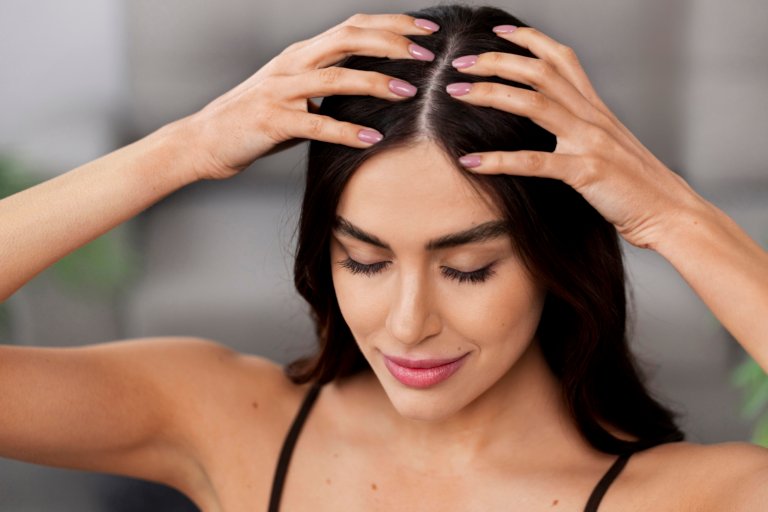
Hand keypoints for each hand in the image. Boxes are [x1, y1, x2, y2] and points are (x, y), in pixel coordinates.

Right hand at [179, 13, 439, 180]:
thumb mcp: (296, 93)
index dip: (392, 26)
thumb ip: (329, 85)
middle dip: (392, 43)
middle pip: (348, 38)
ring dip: (375, 82)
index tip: (428, 34)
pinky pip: (315, 124)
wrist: (205, 140)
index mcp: (302, 54)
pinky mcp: (272, 121)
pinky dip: (345, 131)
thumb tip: (374, 86)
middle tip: (428, 57)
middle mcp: (293, 64)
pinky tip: (371, 139)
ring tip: (408, 92)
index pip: (353, 27)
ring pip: (335, 77)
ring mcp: (281, 90)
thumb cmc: (257, 120)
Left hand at [448, 26, 703, 249]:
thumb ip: (580, 129)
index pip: (562, 58)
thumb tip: (549, 124)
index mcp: (596, 108)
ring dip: (490, 94)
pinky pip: (535, 163)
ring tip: (456, 93)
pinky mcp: (586, 172)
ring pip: (534, 104)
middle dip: (497, 61)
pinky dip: (499, 161)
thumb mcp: (608, 146)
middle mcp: (592, 117)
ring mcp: (590, 142)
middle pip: (540, 72)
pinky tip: (471, 161)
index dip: (530, 40)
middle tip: (461, 62)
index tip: (498, 33)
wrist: (669, 212)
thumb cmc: (636, 185)